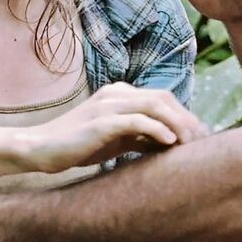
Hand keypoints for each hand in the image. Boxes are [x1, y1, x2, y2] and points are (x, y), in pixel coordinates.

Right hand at [21, 82, 209, 173]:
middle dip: (186, 119)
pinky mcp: (100, 121)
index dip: (185, 115)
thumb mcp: (114, 138)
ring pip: (154, 106)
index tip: (200, 137)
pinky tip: (169, 142)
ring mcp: (107, 104)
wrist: (41, 148)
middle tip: (201, 142)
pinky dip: (156, 129)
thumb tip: (169, 142)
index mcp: (119, 93)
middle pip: (163, 98)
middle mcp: (116, 93)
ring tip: (189, 144)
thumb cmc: (77, 145)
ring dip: (177, 124)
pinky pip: (136, 120)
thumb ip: (139, 135)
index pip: (162, 98)